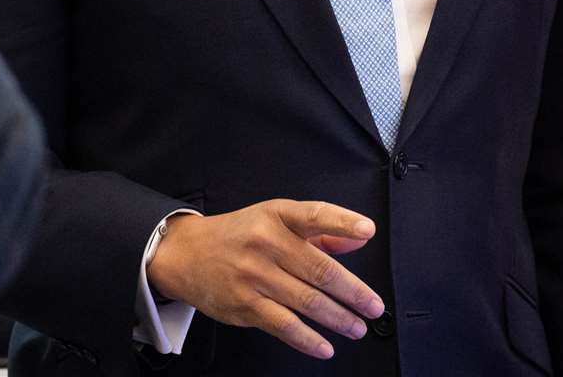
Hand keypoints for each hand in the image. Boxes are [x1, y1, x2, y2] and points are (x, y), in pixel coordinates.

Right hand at [147, 199, 384, 359]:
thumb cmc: (240, 234)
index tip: (368, 230)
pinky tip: (325, 346)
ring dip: (338, 318)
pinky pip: (283, 325)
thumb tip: (357, 241)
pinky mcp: (244, 306)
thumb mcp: (276, 219)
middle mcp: (266, 244)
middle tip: (375, 306)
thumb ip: (320, 231)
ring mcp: (254, 276)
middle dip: (353, 292)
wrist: (187, 254)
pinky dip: (308, 339)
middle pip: (319, 270)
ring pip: (306, 301)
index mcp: (278, 216)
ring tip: (358, 326)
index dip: (344, 223)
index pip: (316, 215)